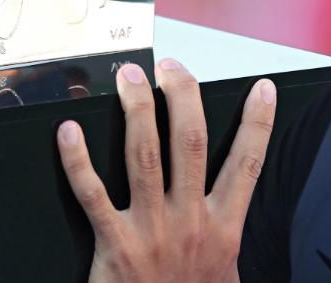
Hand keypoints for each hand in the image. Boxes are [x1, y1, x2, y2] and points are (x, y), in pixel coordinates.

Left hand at [57, 60, 276, 282]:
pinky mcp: (114, 245)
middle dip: (184, 97)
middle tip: (173, 68)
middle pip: (192, 144)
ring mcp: (151, 230)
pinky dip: (78, 161)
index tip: (262, 90)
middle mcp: (190, 221)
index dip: (258, 124)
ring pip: (146, 156)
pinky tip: (68, 132)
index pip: (247, 164)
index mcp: (222, 228)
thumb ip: (228, 240)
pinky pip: (92, 195)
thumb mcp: (225, 275)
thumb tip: (237, 206)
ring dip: (138, 111)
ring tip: (130, 79)